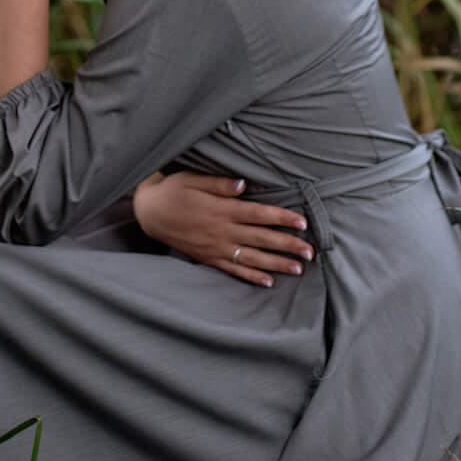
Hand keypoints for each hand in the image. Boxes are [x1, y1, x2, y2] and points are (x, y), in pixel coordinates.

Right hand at [133, 172, 310, 287]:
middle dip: (288, 245)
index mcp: (222, 209)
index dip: (282, 218)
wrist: (149, 213)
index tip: (302, 223)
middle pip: (261, 239)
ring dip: (276, 263)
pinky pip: (233, 270)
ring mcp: (216, 248)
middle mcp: (222, 231)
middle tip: (311, 252)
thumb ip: (219, 183)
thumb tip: (243, 184)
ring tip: (298, 269)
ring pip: (252, 258)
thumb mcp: (193, 179)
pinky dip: (251, 276)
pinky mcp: (209, 258)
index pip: (259, 214)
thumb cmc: (173, 191)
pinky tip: (268, 281)